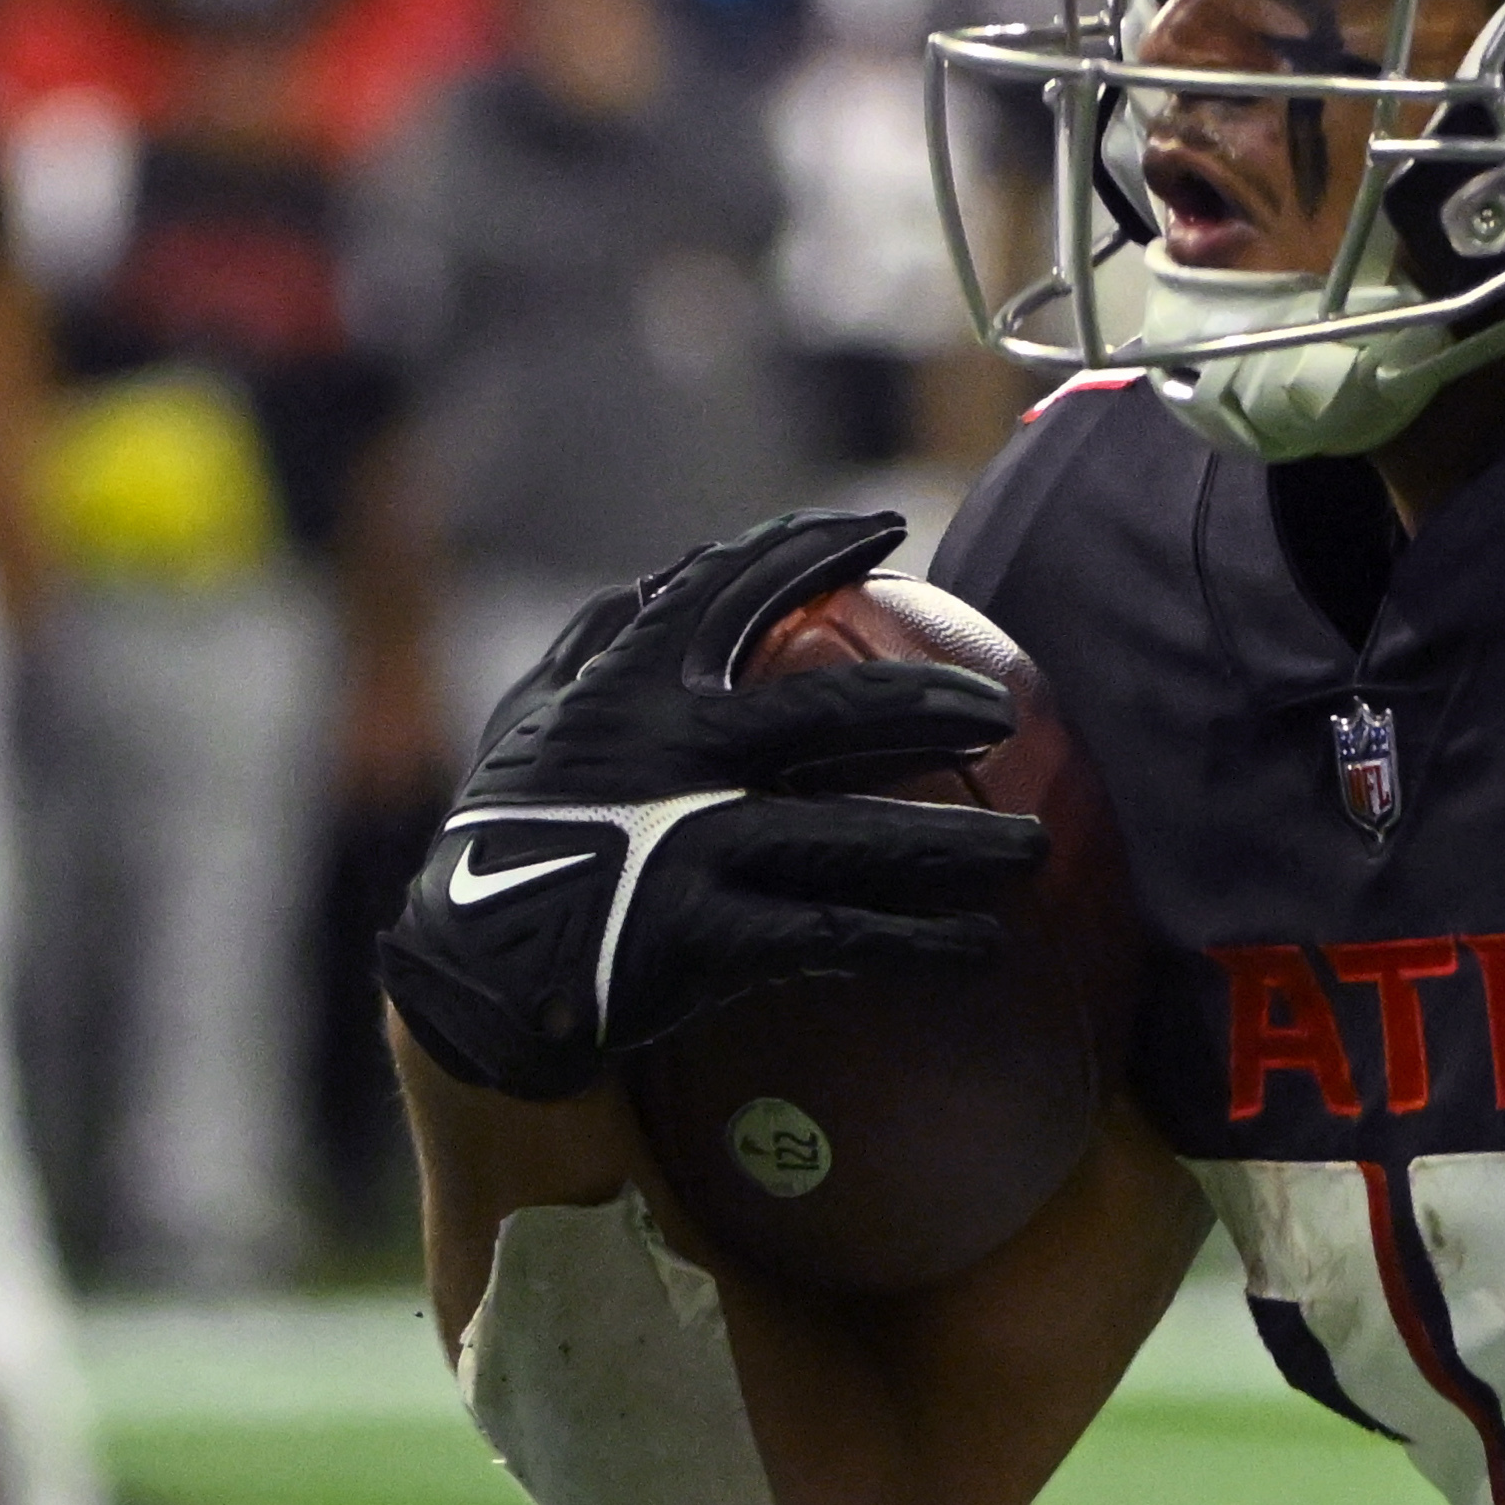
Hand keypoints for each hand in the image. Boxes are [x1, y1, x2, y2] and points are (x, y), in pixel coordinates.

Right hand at [376, 510, 1040, 1104]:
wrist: (468, 975)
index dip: (809, 550)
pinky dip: (918, 943)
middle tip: (1003, 707)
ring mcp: (686, 845)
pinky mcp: (701, 938)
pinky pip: (838, 938)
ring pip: (855, 838)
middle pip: (830, 713)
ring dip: (959, 845)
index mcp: (628, 688)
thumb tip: (662, 578)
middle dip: (930, 701)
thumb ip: (598, 649)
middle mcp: (667, 754)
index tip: (888, 529)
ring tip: (1035, 849)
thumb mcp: (533, 721)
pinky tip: (983, 949)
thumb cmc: (515, 831)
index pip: (728, 592)